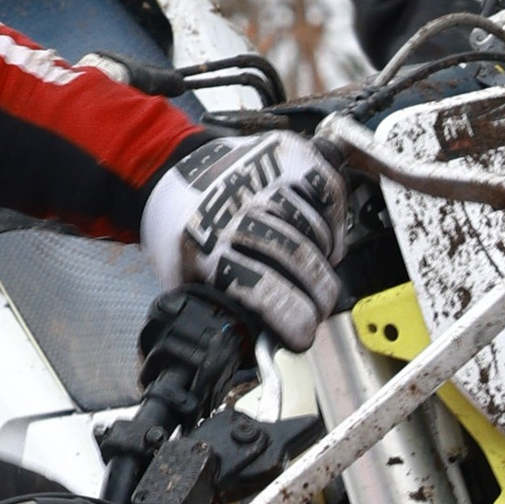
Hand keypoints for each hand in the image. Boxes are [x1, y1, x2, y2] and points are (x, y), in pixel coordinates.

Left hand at [140, 128, 347, 349]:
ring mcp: (264, 176)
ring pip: (317, 228)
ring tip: (317, 272)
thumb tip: (258, 348)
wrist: (169, 172)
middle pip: (300, 259)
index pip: (265, 291)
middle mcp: (237, 207)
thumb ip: (219, 310)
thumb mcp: (185, 278)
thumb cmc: (182, 231)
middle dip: (321, 296)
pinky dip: (335, 221)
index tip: (304, 336)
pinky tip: (325, 238)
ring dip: (326, 260)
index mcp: (207, 246)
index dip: (295, 321)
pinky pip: (329, 192)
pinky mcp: (286, 154)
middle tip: (321, 309)